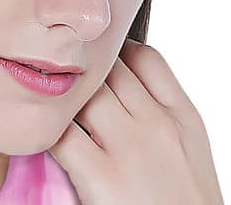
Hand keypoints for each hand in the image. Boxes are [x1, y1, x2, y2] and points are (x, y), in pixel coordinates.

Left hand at [47, 38, 224, 203]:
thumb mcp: (191, 156)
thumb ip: (164, 116)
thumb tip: (125, 90)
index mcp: (184, 119)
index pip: (145, 57)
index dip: (115, 53)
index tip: (97, 63)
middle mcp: (158, 125)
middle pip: (107, 69)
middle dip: (83, 71)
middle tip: (61, 78)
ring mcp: (130, 149)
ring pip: (82, 94)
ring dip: (61, 98)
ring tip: (46, 104)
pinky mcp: (102, 177)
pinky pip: (61, 133)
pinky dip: (45, 130)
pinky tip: (38, 135)